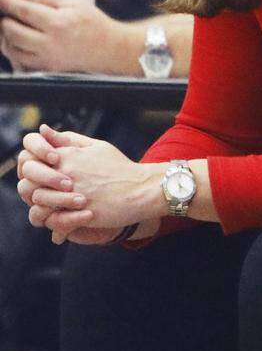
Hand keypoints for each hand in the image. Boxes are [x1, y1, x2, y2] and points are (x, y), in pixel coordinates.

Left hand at [0, 0, 127, 72]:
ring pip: (11, 48)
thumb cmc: (93, 24)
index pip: (23, 11)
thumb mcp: (73, 1)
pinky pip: (17, 61)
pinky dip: (13, 50)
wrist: (108, 48)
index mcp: (59, 23)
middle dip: (5, 19)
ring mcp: (47, 58)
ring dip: (6, 35)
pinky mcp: (45, 68)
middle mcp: (51, 43)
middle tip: (8, 13)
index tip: (3, 0)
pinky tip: (19, 41)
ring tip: (13, 26)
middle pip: (11, 31)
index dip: (8, 4)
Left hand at [19, 124, 157, 229]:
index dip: (32, 171)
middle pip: (28, 182)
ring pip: (37, 202)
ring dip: (44, 205)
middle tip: (50, 194)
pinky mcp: (80, 213)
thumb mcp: (96, 147)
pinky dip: (56, 221)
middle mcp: (66, 173)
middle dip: (34, 189)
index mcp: (68, 156)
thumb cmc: (120, 168)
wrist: (143, 188)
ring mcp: (72, 193)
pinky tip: (69, 216)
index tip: (46, 177)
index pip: (30, 162)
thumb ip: (68, 139)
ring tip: (59, 206)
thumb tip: (44, 129)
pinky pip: (53, 220)